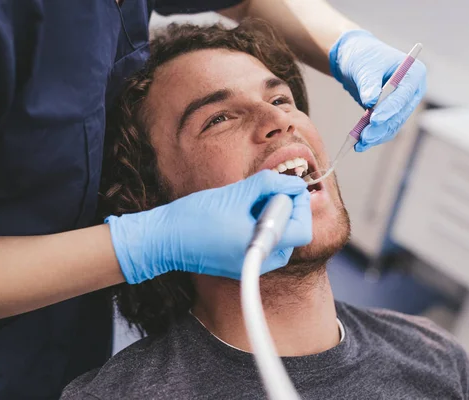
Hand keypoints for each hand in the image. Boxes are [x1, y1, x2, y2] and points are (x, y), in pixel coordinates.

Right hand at [106, 171, 312, 282]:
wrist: (165, 238)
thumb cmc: (196, 217)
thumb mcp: (238, 192)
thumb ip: (272, 184)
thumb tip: (295, 183)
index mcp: (262, 249)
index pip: (302, 228)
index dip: (298, 203)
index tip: (285, 187)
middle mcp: (261, 264)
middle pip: (293, 233)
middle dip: (284, 208)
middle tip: (263, 193)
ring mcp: (252, 266)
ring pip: (279, 236)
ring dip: (271, 215)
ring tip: (247, 203)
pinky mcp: (243, 264)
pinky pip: (264, 243)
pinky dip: (259, 225)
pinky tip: (240, 214)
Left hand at [329, 30, 426, 151]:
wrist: (356, 59)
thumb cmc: (363, 57)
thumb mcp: (365, 66)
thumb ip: (368, 83)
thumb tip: (371, 101)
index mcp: (414, 73)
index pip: (404, 95)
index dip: (390, 109)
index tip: (374, 120)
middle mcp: (413, 91)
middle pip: (400, 114)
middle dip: (381, 127)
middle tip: (364, 137)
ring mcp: (403, 104)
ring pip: (392, 125)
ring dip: (376, 136)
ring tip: (359, 144)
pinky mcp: (392, 114)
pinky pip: (385, 129)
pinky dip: (373, 137)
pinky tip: (360, 144)